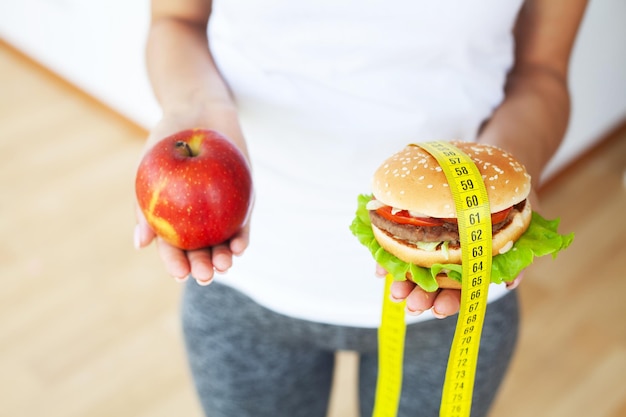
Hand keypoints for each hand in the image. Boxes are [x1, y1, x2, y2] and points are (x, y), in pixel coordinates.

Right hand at [133, 116, 250, 285]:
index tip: (180, 274)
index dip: (176, 264)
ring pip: (223, 243)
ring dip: (224, 258)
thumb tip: (140, 245)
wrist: (199, 110)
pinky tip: (240, 246)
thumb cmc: (167, 138)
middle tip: (204, 276)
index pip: (173, 248)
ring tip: (224, 267)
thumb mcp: (150, 167)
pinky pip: (243, 224)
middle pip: (200, 251)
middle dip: (202, 267)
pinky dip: (242, 237)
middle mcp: (197, 219)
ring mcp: (221, 211)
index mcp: (172, 218)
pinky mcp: (243, 201)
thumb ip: (144, 204)